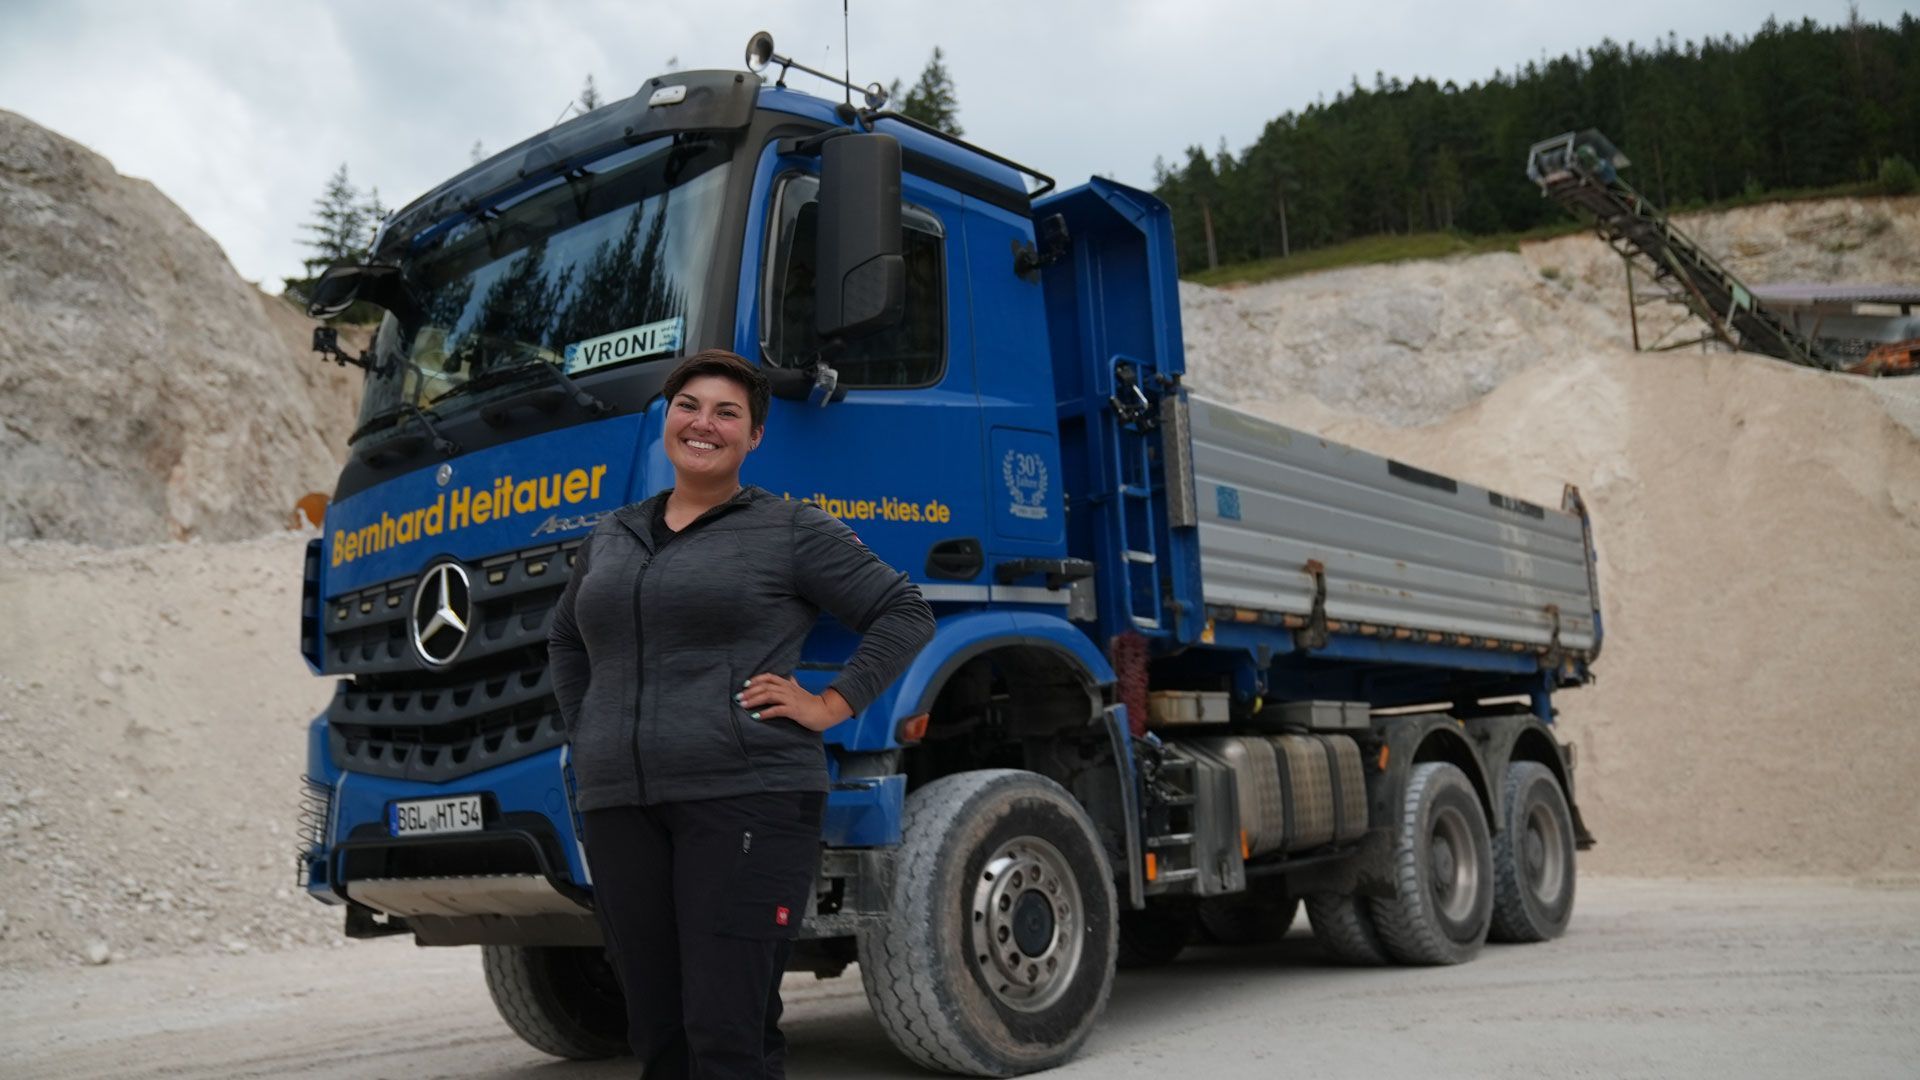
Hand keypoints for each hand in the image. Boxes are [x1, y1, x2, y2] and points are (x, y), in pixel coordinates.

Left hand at [736, 673, 851, 732]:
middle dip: (750, 691)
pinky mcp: (793, 710)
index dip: (756, 679)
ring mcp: (791, 699)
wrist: (825, 712)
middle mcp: (788, 689)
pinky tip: (756, 716)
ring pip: (769, 695)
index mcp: (788, 684)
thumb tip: (790, 678)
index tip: (745, 685)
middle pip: (766, 686)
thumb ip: (794, 684)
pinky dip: (765, 713)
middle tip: (738, 698)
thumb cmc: (811, 703)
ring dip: (754, 700)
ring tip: (743, 705)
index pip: (769, 677)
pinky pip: (776, 710)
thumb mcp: (801, 691)